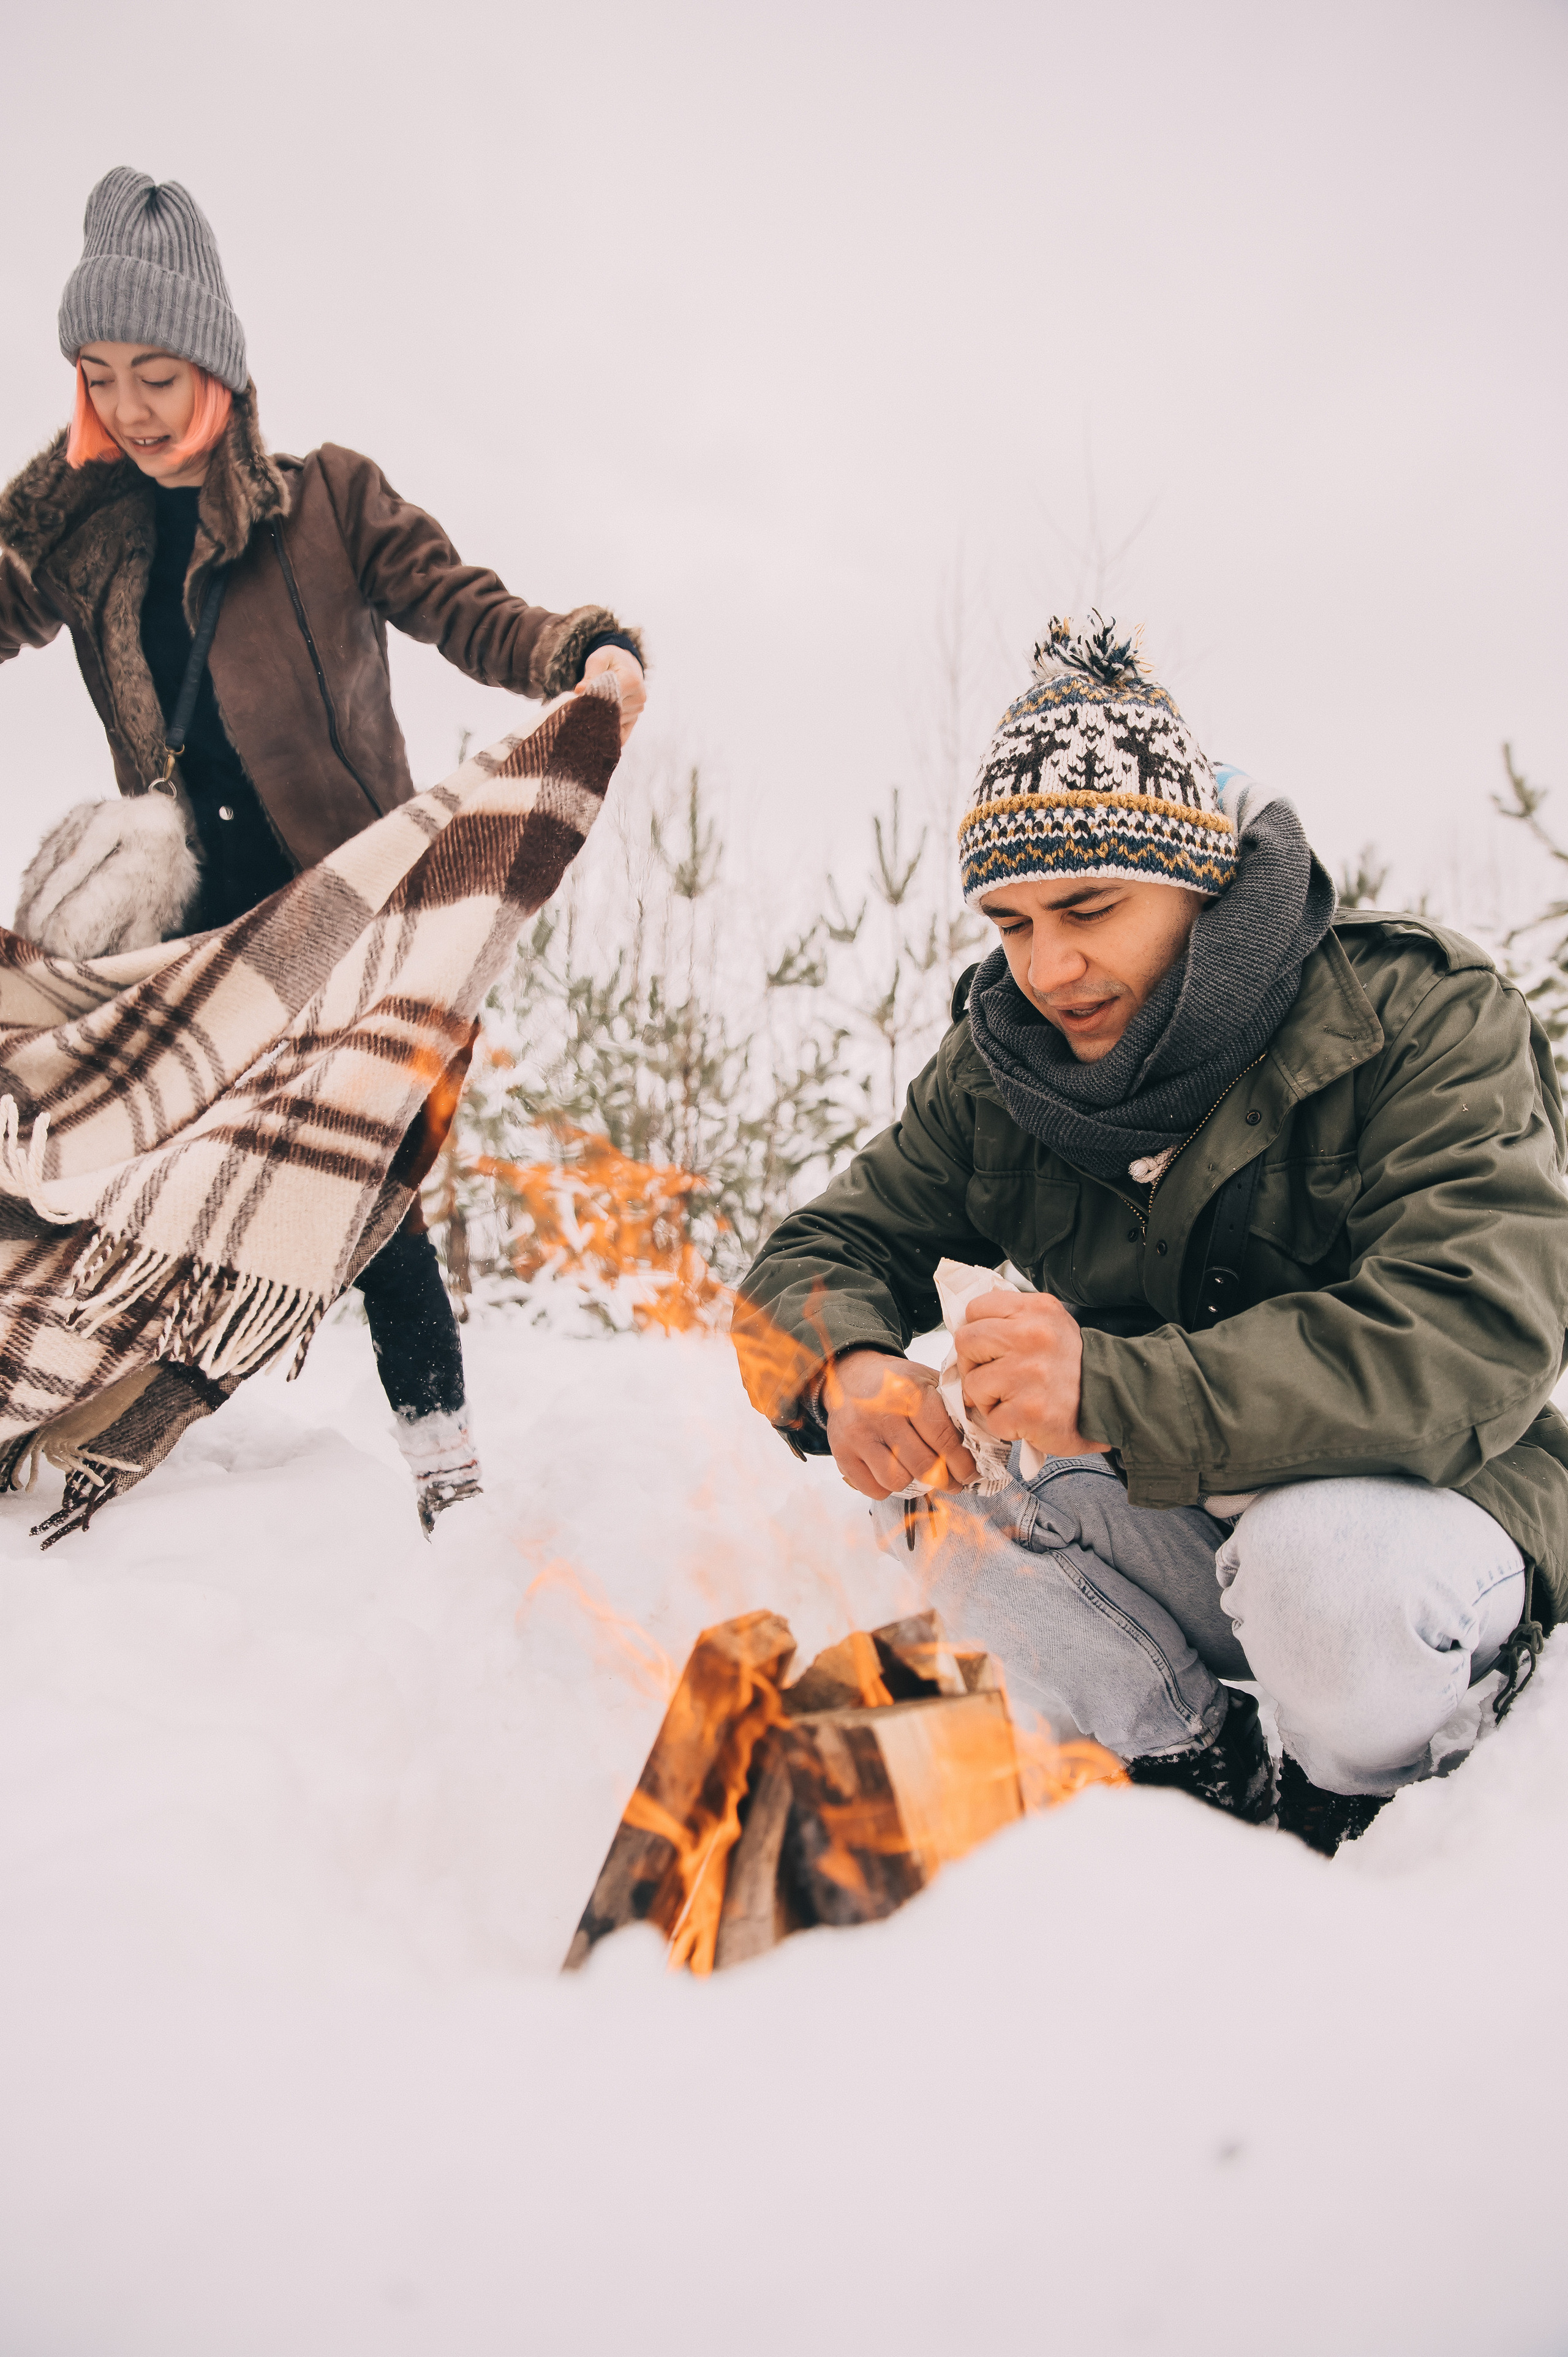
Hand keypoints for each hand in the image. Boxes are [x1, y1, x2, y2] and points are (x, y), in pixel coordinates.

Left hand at [579, 645, 645, 743]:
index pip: (609, 698)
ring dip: (598, 721)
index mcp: (632, 681)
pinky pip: (621, 735)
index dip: (591, 702)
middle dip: (593, 713)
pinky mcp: (634, 720)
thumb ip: (590, 674)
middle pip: (611, 713)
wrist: (625, 665)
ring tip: (586, 713)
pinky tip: (595, 735)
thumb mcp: (598, 659)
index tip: (576, 704)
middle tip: (576, 712)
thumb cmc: (609, 661)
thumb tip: (579, 690)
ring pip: (613, 723)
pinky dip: (607, 735)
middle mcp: (639, 699)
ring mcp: (637, 711)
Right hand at [822, 1348, 977, 1500]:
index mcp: (911, 1392)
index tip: (971, 1474)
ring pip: (897, 1480)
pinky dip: (887, 1488)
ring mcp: (859, 1434)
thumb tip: (982, 1444)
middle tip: (954, 1483)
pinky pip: (873, 1489)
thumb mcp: (927, 1380)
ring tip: (919, 1472)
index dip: (963, 1464)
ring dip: (914, 1482)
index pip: (944, 1439)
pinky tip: (894, 1471)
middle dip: (946, 1480)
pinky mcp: (842, 1452)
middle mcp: (882, 1412)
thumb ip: (952, 1407)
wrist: (850, 1374)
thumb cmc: (897, 1383)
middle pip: (924, 1465)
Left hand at [955, 1290, 1107, 1459]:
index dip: (978, 1332)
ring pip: (972, 1383)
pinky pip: (989, 1418)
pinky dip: (1004, 1424)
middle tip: (999, 1376)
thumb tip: (965, 1328)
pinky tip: (1027, 1417)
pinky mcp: (1028, 1411)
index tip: (992, 1348)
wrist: (1114, 1401)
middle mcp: (1032, 1336)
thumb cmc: (1073, 1366)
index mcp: (1037, 1310)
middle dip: (975, 1363)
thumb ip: (1011, 1319)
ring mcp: (1029, 1374)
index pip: (975, 1309)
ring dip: (988, 1398)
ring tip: (1017, 1398)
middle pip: (966, 1341)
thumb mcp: (1049, 1324)